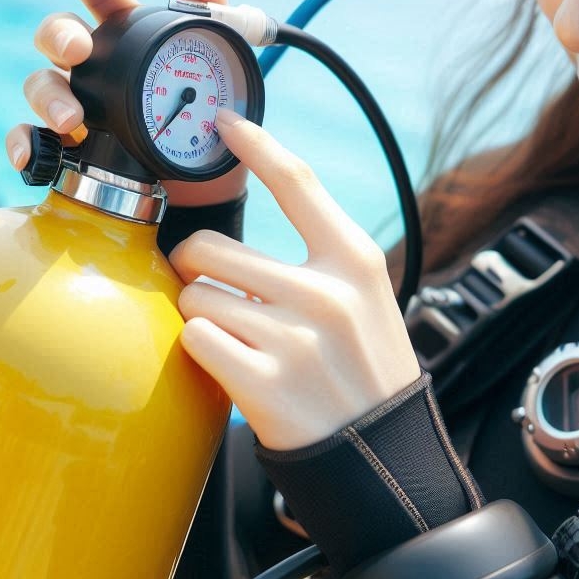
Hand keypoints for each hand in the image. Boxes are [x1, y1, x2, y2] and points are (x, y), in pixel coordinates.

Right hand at [5, 0, 247, 206]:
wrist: (211, 191)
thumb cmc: (212, 120)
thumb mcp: (223, 65)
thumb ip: (212, 10)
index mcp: (131, 41)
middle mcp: (96, 70)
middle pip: (58, 38)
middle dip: (59, 35)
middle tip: (77, 48)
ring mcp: (78, 109)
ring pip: (40, 86)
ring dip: (48, 96)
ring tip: (71, 118)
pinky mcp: (70, 151)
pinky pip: (32, 142)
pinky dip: (26, 145)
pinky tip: (34, 155)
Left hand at [172, 110, 420, 449]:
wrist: (384, 456)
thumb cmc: (367, 368)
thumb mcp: (364, 296)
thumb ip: (317, 255)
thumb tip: (246, 216)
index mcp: (355, 260)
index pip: (297, 183)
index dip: (256, 144)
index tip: (223, 122)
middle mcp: (326, 292)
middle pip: (211, 248)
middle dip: (196, 267)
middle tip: (213, 287)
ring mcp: (295, 339)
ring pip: (195, 298)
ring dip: (201, 316)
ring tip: (236, 338)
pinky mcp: (264, 384)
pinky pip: (195, 341)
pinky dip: (202, 351)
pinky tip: (231, 365)